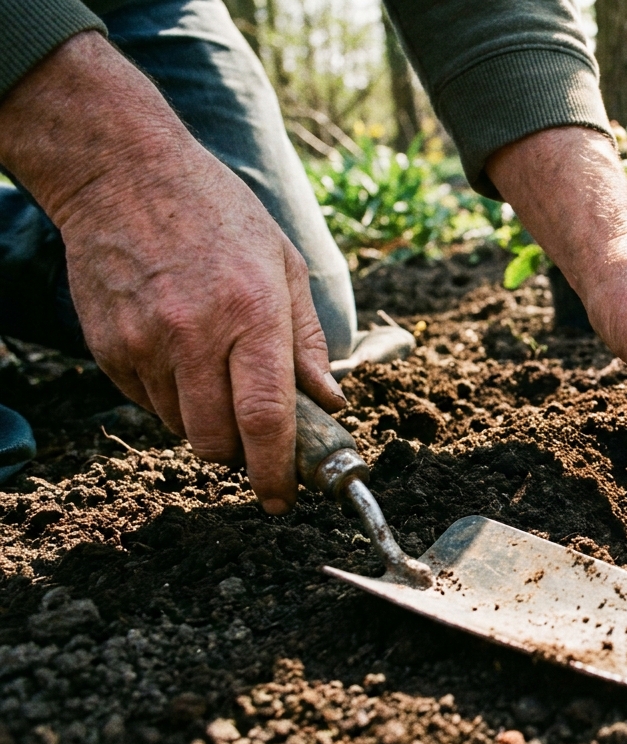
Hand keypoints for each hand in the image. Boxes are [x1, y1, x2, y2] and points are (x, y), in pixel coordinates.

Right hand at [0, 33, 344, 512]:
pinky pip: (146, 404)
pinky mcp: (109, 348)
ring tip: (216, 374)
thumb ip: (306, 340)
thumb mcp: (285, 264)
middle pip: (218, 442)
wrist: (125, 175)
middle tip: (256, 440)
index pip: (266, 418)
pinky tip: (179, 355)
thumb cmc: (218, 214)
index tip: (283, 498)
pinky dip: (170, 400)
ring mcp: (145, 345)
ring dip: (205, 425)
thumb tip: (329, 402)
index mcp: (252, 315)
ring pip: (180, 429)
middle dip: (241, 457)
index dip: (277, 470)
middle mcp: (196, 336)